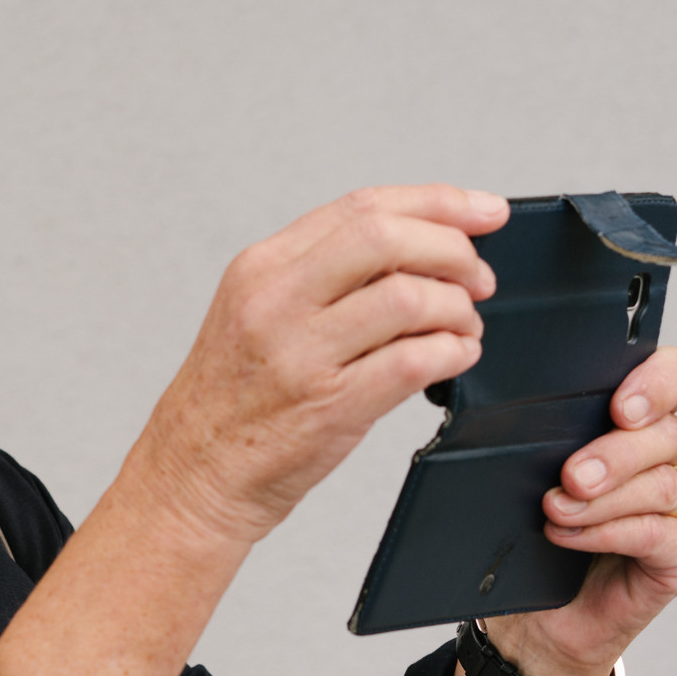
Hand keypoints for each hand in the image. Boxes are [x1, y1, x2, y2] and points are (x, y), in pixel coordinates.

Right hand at [140, 184, 507, 546]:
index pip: (362, 207)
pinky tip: (453, 358)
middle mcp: (275, 301)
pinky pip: (416, 360)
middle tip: (478, 278)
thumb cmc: (230, 400)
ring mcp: (300, 353)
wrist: (193, 473)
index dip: (438, 202)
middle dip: (455, 250)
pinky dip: (453, 353)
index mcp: (261, 268)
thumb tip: (419, 248)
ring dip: (459, 310)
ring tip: (462, 328)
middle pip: (387, 237)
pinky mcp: (329, 405)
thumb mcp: (255, 313)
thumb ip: (322, 277)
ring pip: (410, 297)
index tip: (483, 211)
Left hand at [482, 346, 676, 675]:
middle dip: (614, 454)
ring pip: (658, 486)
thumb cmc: (534, 532)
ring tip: (555, 511)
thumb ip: (539, 438)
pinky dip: (608, 534)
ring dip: (601, 500)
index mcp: (639, 419)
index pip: (676, 376)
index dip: (659, 381)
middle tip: (571, 477)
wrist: (538, 612)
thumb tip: (511, 421)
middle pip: (665, 434)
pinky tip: (569, 537)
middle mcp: (668, 456)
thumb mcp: (529, 472)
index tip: (621, 406)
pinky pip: (655, 533)